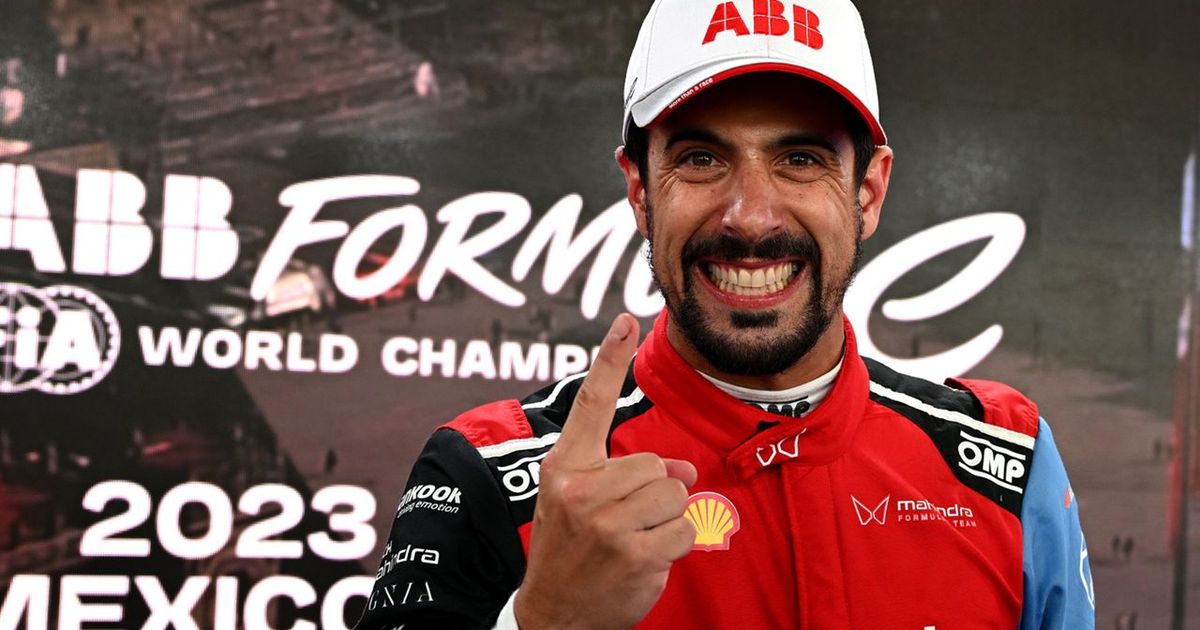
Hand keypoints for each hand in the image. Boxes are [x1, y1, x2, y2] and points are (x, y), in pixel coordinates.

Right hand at [514, 314, 697, 629]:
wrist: (553, 615)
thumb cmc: (570, 551)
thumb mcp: (577, 502)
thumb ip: (623, 474)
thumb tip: (684, 472)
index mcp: (564, 467)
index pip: (591, 403)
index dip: (610, 358)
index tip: (626, 319)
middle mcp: (582, 489)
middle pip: (656, 464)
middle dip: (656, 492)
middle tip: (626, 522)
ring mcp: (606, 523)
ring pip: (675, 494)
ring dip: (667, 519)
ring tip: (634, 541)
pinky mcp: (634, 553)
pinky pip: (685, 529)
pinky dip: (677, 545)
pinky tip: (646, 560)